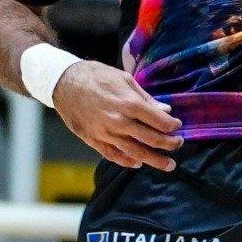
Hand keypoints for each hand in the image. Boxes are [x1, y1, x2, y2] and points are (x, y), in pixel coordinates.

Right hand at [52, 62, 182, 169]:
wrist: (64, 83)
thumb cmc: (96, 76)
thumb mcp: (124, 79)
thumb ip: (145, 97)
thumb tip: (164, 109)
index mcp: (129, 103)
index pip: (159, 121)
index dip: (171, 125)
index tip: (177, 126)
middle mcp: (119, 121)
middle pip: (151, 139)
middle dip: (169, 144)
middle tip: (178, 145)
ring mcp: (105, 133)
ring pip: (134, 152)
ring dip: (154, 160)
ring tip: (168, 165)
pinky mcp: (93, 139)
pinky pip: (113, 155)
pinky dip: (127, 161)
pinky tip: (138, 163)